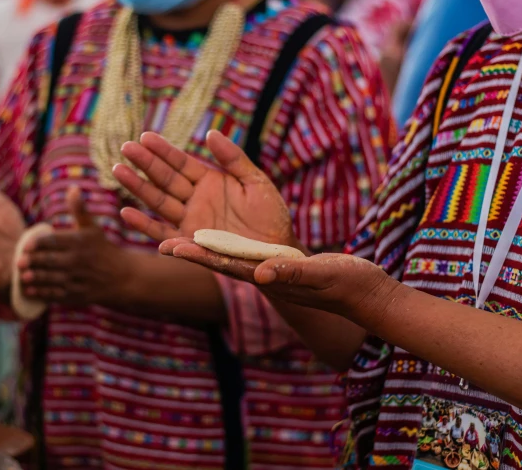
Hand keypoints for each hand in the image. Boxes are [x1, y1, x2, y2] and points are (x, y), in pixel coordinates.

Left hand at [15, 185, 133, 303]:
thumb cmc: (102, 248)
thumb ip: (79, 210)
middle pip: (51, 261)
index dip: (39, 243)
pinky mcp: (78, 295)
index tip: (26, 245)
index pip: (55, 241)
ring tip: (22, 277)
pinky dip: (42, 293)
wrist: (122, 276)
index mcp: (80, 242)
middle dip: (34, 262)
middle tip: (18, 262)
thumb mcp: (92, 228)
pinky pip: (57, 294)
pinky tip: (30, 290)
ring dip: (36, 278)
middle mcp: (79, 261)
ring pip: (53, 279)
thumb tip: (72, 188)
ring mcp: (79, 279)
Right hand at [113, 130, 297, 247]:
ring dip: (138, 188)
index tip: (145, 137)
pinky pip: (163, 233)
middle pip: (165, 179)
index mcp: (210, 181)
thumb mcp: (256, 182)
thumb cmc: (271, 214)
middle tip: (125, 147)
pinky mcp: (190, 243)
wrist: (278, 250)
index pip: (181, 163)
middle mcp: (195, 199)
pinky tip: (126, 213)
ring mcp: (191, 221)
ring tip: (119, 171)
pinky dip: (144, 225)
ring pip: (159, 202)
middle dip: (145, 164)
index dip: (163, 151)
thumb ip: (233, 158)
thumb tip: (210, 132)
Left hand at [162, 239, 396, 316]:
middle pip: (216, 258)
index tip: (172, 247)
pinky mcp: (273, 261)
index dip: (199, 256)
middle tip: (159, 240)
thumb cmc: (347, 284)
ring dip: (197, 240)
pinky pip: (241, 247)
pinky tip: (208, 227)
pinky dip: (222, 236)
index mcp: (267, 277)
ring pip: (224, 251)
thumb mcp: (322, 276)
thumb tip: (260, 274)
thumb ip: (292, 273)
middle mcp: (259, 273)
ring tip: (172, 232)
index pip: (226, 266)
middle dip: (187, 248)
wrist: (363, 294)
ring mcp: (265, 268)